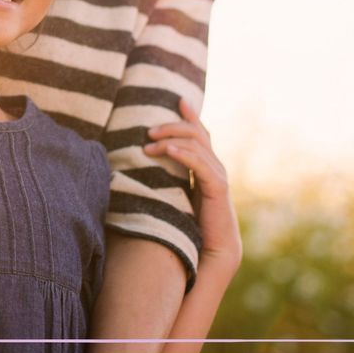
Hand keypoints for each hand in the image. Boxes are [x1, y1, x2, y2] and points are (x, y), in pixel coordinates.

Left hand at [144, 99, 241, 268]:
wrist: (211, 253)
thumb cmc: (188, 226)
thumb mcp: (173, 196)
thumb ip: (164, 180)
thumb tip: (135, 168)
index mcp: (206, 167)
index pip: (200, 134)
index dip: (190, 116)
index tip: (177, 99)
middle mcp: (215, 166)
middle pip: (197, 133)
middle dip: (172, 126)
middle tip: (148, 130)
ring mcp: (218, 175)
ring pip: (197, 145)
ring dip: (171, 139)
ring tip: (149, 142)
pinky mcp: (217, 188)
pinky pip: (200, 164)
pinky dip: (183, 154)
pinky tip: (166, 151)